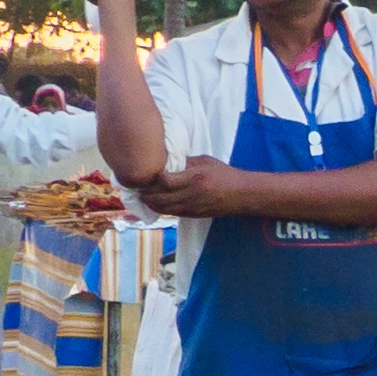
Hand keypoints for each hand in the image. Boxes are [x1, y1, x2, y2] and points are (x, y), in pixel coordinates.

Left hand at [134, 153, 252, 220]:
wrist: (241, 195)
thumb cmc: (224, 174)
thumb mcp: (206, 161)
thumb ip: (186, 162)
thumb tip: (166, 160)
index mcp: (195, 177)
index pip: (165, 181)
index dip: (152, 178)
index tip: (145, 171)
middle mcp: (192, 194)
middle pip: (159, 198)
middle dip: (145, 193)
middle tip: (135, 186)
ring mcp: (192, 207)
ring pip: (163, 209)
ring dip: (150, 203)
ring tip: (141, 195)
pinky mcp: (193, 215)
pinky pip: (171, 213)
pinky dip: (160, 208)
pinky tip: (154, 202)